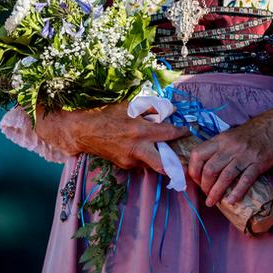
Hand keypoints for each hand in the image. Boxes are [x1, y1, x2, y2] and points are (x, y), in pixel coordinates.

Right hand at [34, 102, 187, 172]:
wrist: (84, 131)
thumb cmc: (108, 115)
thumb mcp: (131, 106)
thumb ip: (153, 108)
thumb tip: (172, 110)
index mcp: (141, 131)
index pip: (169, 134)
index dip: (181, 133)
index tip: (187, 131)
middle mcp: (137, 149)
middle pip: (163, 165)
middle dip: (176, 165)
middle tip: (185, 159)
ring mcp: (130, 160)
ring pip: (153, 164)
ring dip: (162, 160)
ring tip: (170, 153)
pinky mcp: (124, 165)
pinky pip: (141, 163)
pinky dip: (147, 157)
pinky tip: (148, 150)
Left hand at [187, 114, 272, 207]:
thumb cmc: (252, 133)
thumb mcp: (230, 135)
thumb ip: (217, 148)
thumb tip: (202, 166)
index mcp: (221, 139)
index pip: (198, 154)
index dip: (193, 170)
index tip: (195, 180)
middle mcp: (230, 147)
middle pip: (210, 169)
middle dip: (205, 186)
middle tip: (206, 194)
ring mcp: (244, 155)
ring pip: (225, 177)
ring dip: (216, 193)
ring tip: (212, 202)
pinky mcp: (258, 163)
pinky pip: (245, 180)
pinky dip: (236, 192)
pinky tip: (231, 201)